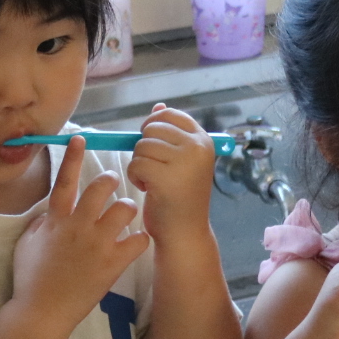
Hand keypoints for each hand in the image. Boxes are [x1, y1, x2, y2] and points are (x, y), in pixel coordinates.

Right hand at [13, 136, 148, 328]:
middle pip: (103, 187)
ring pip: (125, 209)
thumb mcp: (26, 242)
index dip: (74, 157)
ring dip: (128, 208)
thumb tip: (51, 209)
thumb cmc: (30, 278)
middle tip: (114, 185)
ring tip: (127, 215)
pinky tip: (137, 241)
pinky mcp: (114, 263)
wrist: (42, 311)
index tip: (82, 138)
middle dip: (112, 180)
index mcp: (56, 219)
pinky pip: (139, 240)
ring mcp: (98, 244)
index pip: (66, 180)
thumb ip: (42, 222)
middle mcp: (79, 225)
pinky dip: (141, 238)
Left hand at [127, 104, 216, 244]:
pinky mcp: (165, 177)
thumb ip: (171, 133)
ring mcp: (183, 162)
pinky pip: (135, 163)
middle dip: (144, 148)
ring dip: (139, 164)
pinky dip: (135, 176)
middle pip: (152, 129)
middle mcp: (197, 147)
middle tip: (154, 169)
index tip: (152, 144)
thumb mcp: (181, 160)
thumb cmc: (180, 197)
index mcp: (203, 140)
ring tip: (152, 181)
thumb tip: (158, 106)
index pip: (170, 115)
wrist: (185, 232)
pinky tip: (147, 188)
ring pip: (141, 146)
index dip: (153, 125)